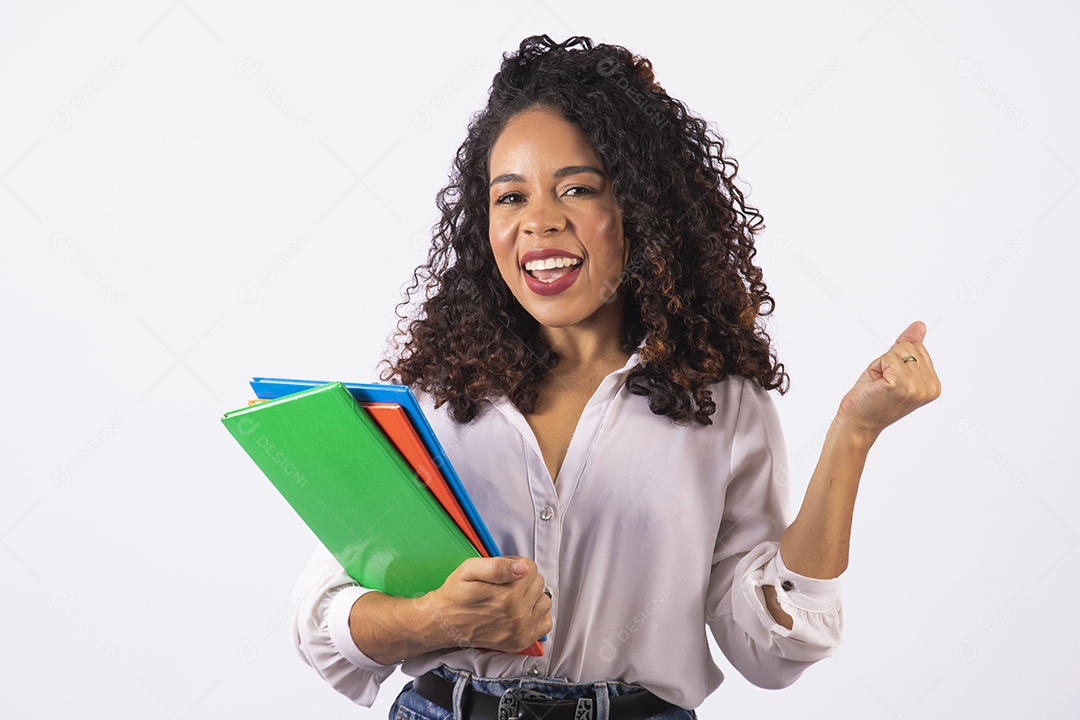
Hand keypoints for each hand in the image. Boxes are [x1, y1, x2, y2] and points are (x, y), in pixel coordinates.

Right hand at [424, 556, 551, 652]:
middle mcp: (517, 615)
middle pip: (539, 583)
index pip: (531, 568)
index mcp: (508, 595)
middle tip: (506, 584)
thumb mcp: (470, 569)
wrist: (445, 622)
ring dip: (533, 596)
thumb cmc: (457, 595)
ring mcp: (520, 630)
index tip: (505, 571)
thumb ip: (498, 565)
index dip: (517, 564)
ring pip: (545, 602)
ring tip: (515, 597)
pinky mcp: (520, 641)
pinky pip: (545, 624)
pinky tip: (522, 611)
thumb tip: (522, 567)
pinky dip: (537, 615)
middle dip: (525, 579)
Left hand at [836, 320, 941, 439]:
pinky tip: (877, 385)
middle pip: (908, 347)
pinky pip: (888, 358)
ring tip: (879, 385)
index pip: (916, 347)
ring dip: (881, 365)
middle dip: (888, 361)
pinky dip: (876, 368)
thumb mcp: (892, 367)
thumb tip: (919, 325)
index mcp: (933, 383)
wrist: (857, 421)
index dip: (895, 359)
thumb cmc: (872, 395)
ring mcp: (918, 387)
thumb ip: (908, 346)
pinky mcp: (901, 385)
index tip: (889, 379)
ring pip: (898, 351)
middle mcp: (931, 387)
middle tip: (882, 382)